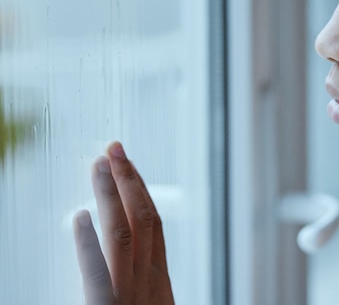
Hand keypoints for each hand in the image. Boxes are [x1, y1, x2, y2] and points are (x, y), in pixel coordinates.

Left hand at [73, 142, 174, 304]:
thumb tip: (135, 262)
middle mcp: (147, 279)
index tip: (129, 165)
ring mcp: (128, 292)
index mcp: (158, 279)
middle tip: (114, 149)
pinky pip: (96, 272)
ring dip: (111, 194)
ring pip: (122, 234)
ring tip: (99, 165)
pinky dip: (88, 243)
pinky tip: (80, 217)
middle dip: (128, 178)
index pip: (153, 223)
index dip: (142, 189)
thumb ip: (143, 286)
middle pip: (142, 217)